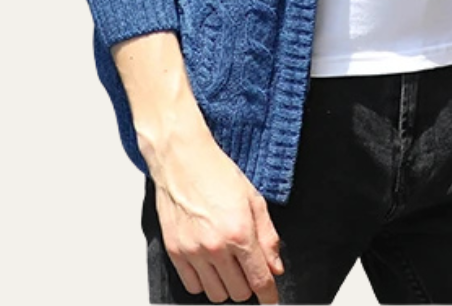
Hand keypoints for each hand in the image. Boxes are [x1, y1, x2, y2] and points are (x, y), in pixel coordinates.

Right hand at [147, 128, 284, 302]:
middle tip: (247, 266)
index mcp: (240, 232)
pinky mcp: (175, 252)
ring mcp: (193, 251)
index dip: (269, 296)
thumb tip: (276, 268)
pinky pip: (192, 286)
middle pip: (239, 292)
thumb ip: (268, 237)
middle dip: (248, 284)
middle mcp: (216, 246)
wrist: (182, 160)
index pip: (260, 280)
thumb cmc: (217, 173)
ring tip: (227, 263)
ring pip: (216, 294)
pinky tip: (209, 264)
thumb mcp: (253, 199)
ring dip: (226, 285)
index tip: (271, 300)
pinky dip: (204, 282)